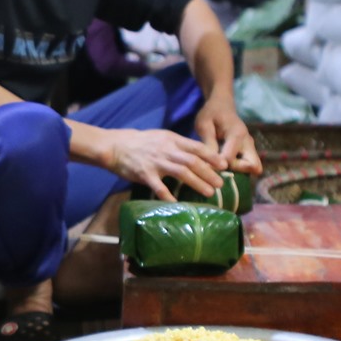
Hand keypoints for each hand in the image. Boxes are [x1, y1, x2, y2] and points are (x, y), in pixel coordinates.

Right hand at [99, 127, 224, 200]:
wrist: (116, 145)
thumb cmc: (141, 143)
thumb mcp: (162, 137)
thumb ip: (179, 145)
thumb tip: (199, 155)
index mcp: (172, 140)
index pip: (196, 147)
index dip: (211, 156)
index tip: (224, 165)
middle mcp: (167, 150)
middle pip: (192, 161)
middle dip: (208, 173)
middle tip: (220, 184)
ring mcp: (156, 162)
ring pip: (181, 172)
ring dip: (197, 183)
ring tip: (209, 193)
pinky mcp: (145, 174)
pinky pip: (159, 186)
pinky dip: (168, 195)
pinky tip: (178, 203)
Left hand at [194, 98, 261, 174]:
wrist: (222, 104)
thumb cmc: (211, 113)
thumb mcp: (204, 124)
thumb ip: (208, 143)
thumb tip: (210, 164)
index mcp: (236, 134)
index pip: (229, 159)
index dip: (216, 167)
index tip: (204, 166)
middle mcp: (248, 142)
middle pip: (253, 166)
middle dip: (237, 172)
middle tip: (220, 170)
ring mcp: (251, 147)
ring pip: (254, 167)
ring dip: (239, 172)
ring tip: (221, 169)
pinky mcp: (249, 151)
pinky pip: (249, 165)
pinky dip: (239, 170)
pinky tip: (225, 167)